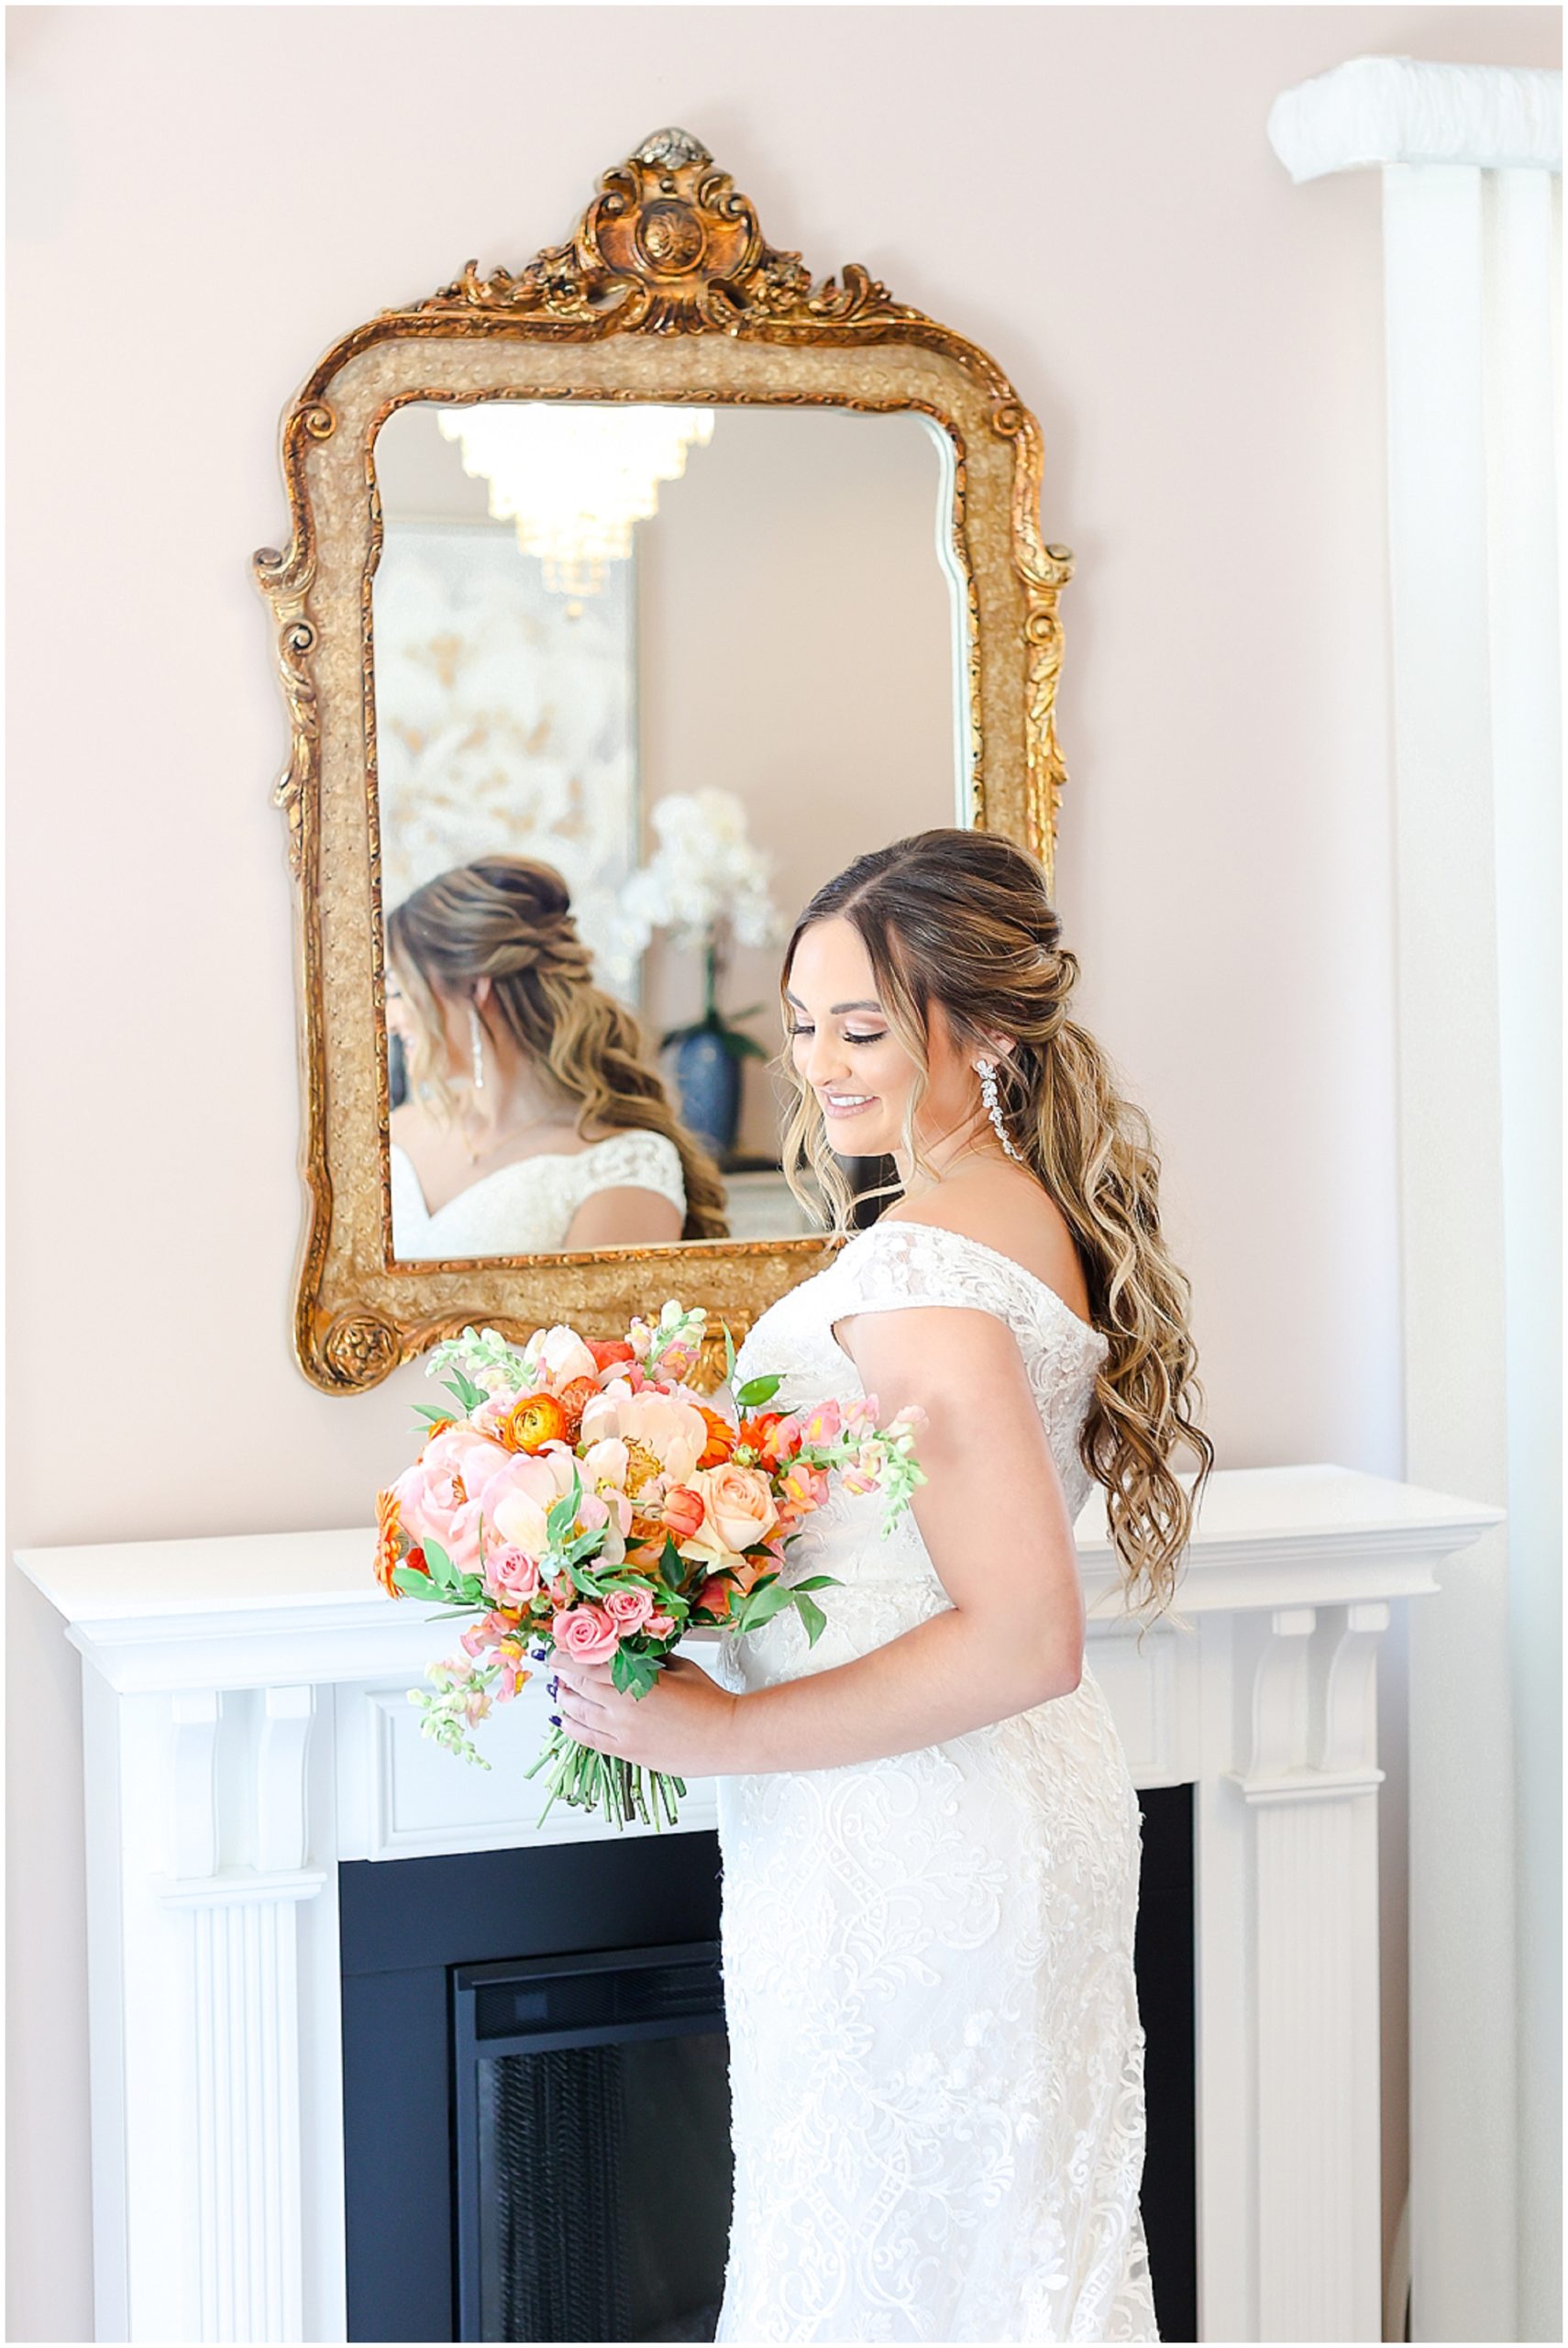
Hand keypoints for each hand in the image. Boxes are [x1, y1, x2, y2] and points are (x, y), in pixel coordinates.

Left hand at [551, 1649, 743, 1777]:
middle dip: (564, 1676)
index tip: (558, 1651)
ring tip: (562, 1692)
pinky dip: (574, 1730)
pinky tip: (565, 1722)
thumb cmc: (709, 1701)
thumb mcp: (679, 1667)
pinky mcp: (628, 1752)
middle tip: (558, 1668)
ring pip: (579, 1714)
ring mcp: (623, 1733)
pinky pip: (591, 1741)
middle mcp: (623, 1708)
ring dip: (566, 1701)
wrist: (727, 1736)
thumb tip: (634, 1652)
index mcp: (635, 1681)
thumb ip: (651, 1660)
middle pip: (579, 1688)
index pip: (588, 1666)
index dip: (567, 1658)